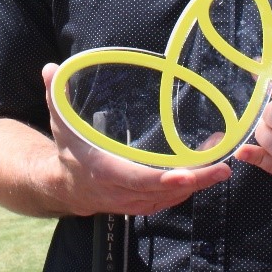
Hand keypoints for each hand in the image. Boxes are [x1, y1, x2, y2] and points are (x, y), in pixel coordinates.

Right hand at [42, 63, 230, 216]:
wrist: (65, 187)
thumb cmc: (68, 149)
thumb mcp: (59, 122)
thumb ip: (56, 95)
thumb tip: (50, 67)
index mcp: (104, 171)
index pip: (138, 179)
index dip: (163, 178)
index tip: (188, 174)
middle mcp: (120, 192)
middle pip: (162, 191)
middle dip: (195, 180)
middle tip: (222, 167)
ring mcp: (132, 202)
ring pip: (169, 198)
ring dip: (197, 183)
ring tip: (221, 164)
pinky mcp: (141, 205)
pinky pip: (168, 201)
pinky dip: (188, 190)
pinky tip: (206, 174)